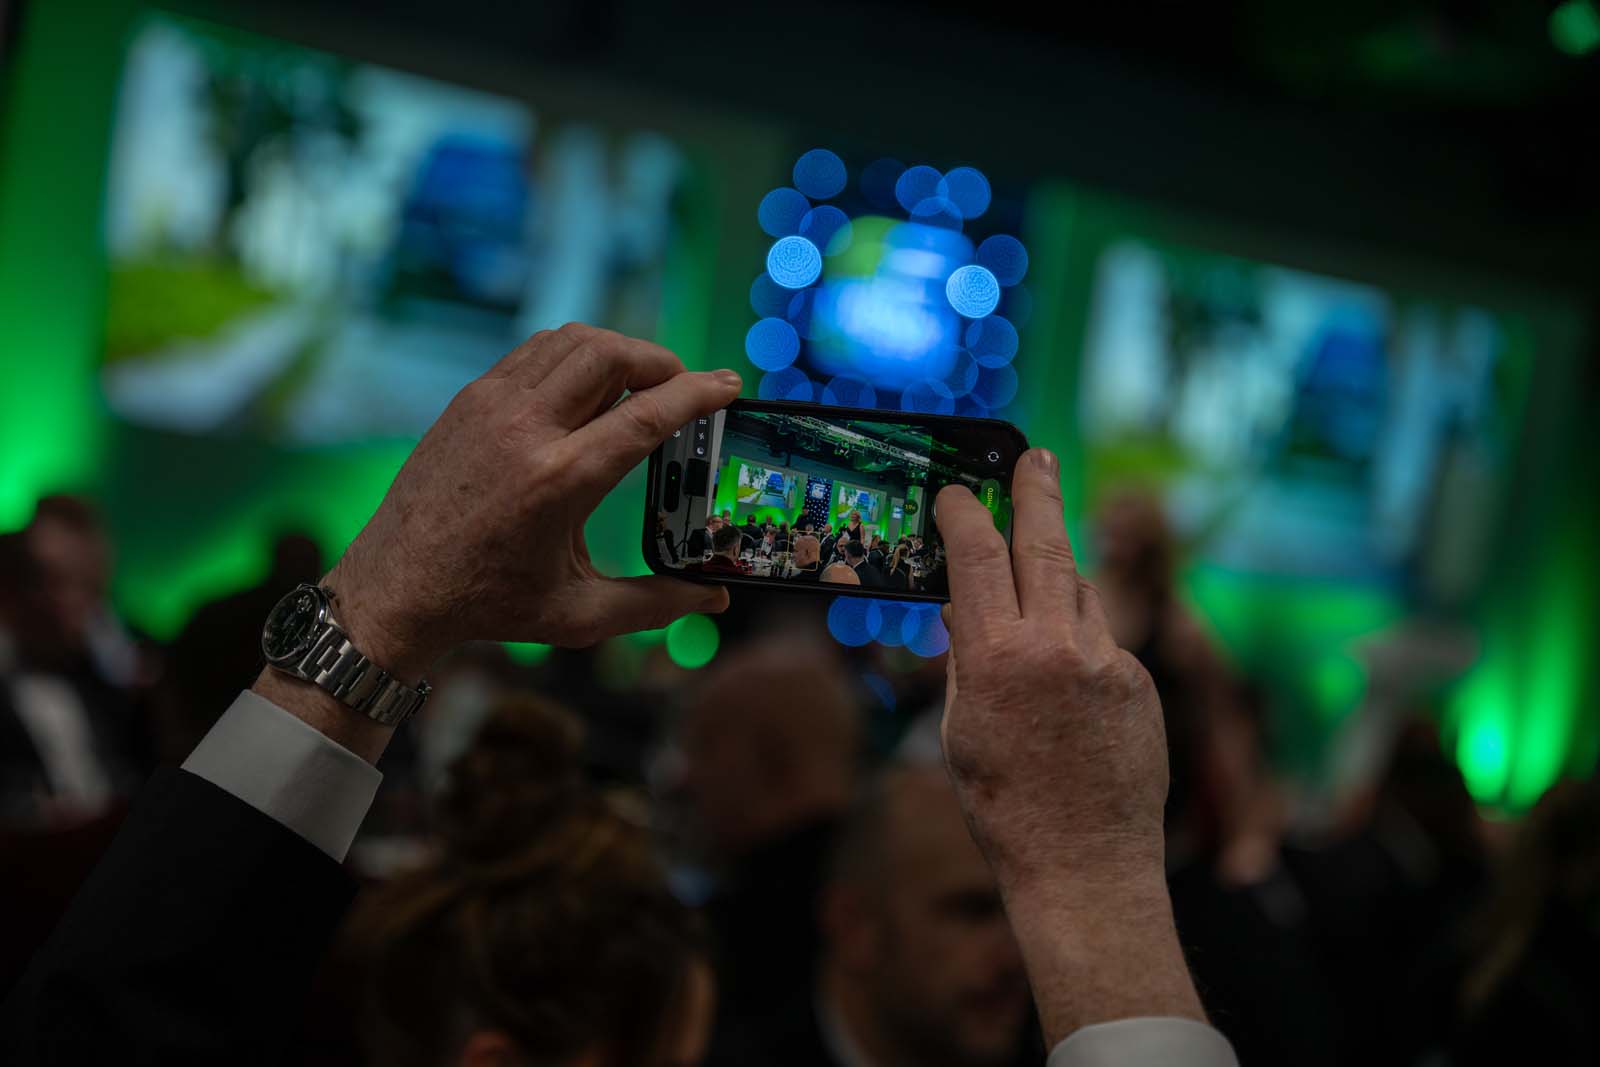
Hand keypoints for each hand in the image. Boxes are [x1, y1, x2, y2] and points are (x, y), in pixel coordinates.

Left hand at [322, 323, 739, 678]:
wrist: (396, 588)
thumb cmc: (489, 604)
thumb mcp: (579, 614)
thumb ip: (656, 604)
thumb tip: (715, 598)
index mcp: (560, 481)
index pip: (646, 414)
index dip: (697, 392)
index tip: (729, 384)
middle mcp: (524, 431)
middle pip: (609, 355)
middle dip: (659, 360)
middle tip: (682, 386)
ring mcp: (490, 406)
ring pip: (570, 342)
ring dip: (616, 351)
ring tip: (639, 383)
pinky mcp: (468, 400)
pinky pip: (534, 353)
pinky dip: (573, 357)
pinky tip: (587, 388)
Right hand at [935, 449, 1204, 1039]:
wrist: (1084, 865)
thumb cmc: (1003, 807)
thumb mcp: (959, 728)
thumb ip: (964, 658)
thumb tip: (964, 607)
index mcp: (996, 658)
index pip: (977, 555)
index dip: (963, 512)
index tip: (954, 491)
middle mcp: (1056, 646)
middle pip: (1045, 542)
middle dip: (1036, 491)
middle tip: (1035, 455)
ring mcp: (1106, 660)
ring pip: (1079, 589)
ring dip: (1057, 572)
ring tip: (1040, 575)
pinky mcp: (1138, 681)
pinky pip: (1103, 637)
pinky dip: (1080, 638)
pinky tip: (1066, 680)